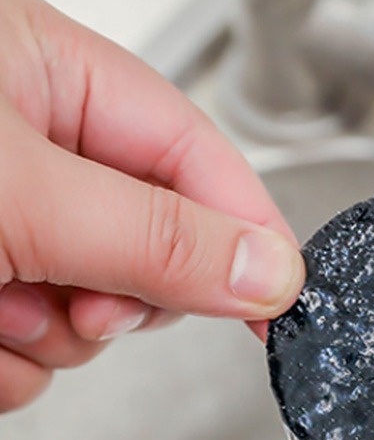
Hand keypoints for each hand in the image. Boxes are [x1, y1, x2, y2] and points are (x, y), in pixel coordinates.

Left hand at [0, 0, 303, 410]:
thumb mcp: (22, 195)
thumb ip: (155, 237)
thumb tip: (269, 271)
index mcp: (47, 76)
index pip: (194, 153)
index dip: (245, 229)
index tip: (280, 299)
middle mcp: (29, 146)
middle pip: (149, 244)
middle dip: (124, 295)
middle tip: (84, 301)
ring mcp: (2, 224)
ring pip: (88, 310)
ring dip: (55, 336)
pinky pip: (31, 346)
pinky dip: (11, 363)